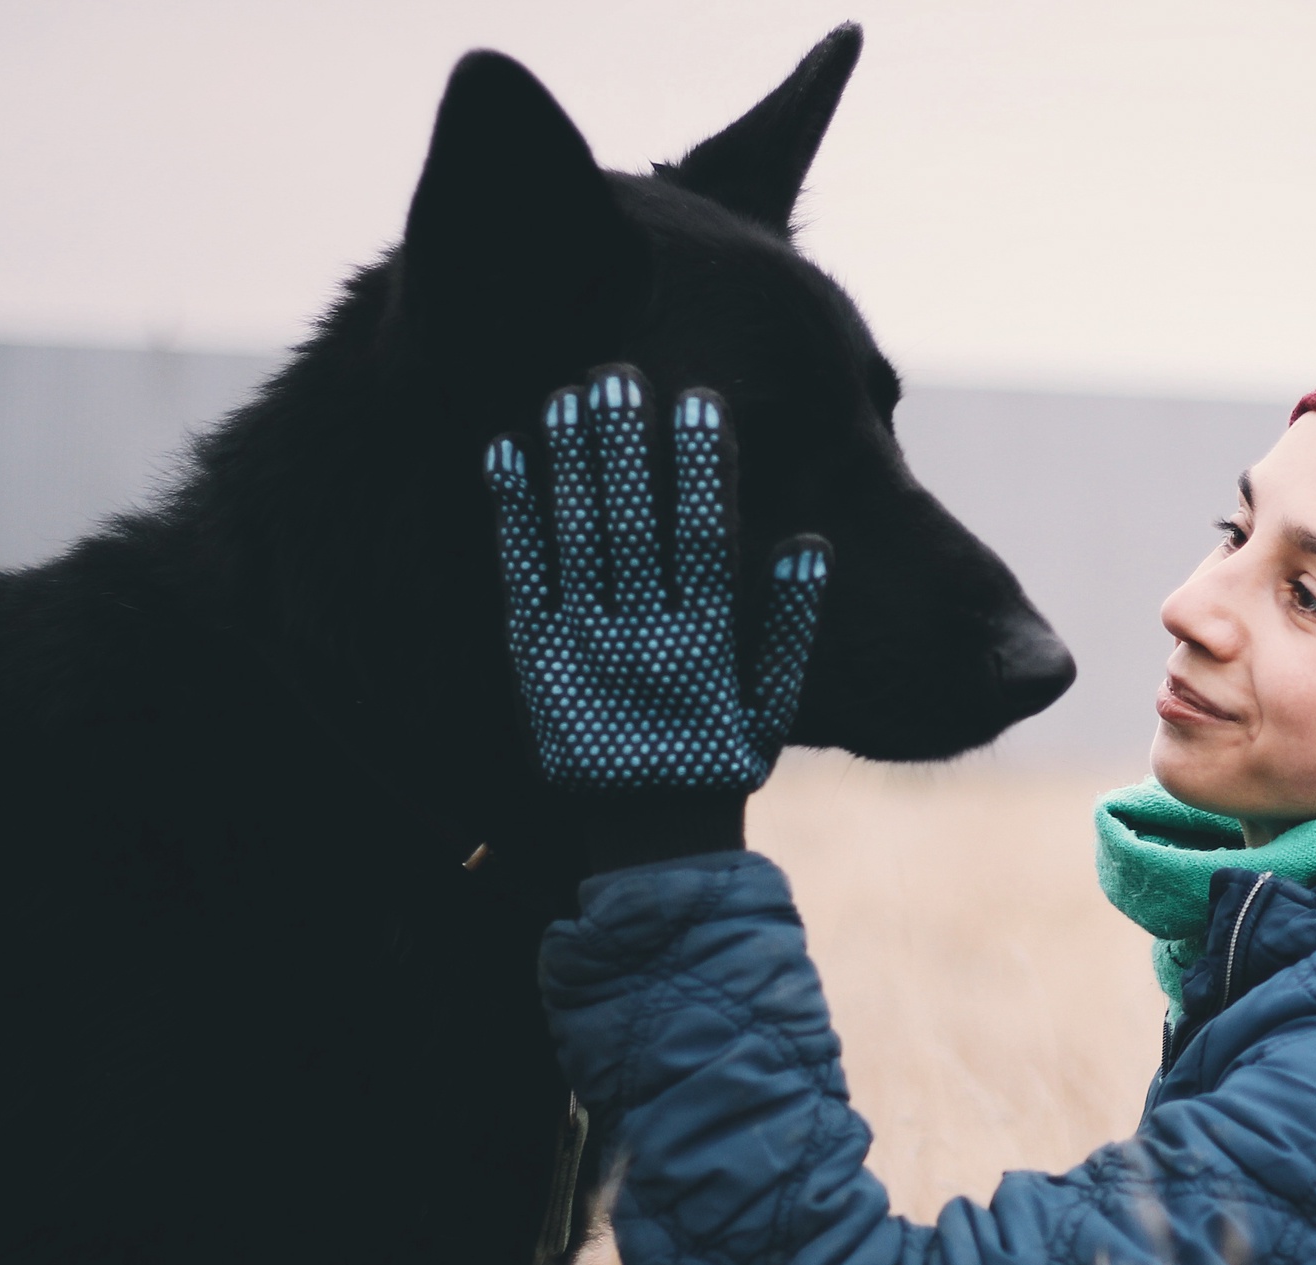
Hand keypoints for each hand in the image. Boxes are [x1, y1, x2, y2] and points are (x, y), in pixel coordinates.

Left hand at [483, 365, 827, 860]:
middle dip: (627, 446)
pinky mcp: (535, 661)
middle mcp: (642, 641)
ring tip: (568, 390)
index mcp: (706, 646)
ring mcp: (583, 649)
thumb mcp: (776, 708)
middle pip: (632, 525)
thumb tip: (811, 545)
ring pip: (575, 540)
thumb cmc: (721, 765)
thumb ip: (794, 626)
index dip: (703, 467)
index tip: (703, 399)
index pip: (705, 537)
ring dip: (570, 462)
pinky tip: (504, 450)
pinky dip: (512, 513)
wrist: (648, 842)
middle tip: (620, 370)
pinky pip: (518, 576)